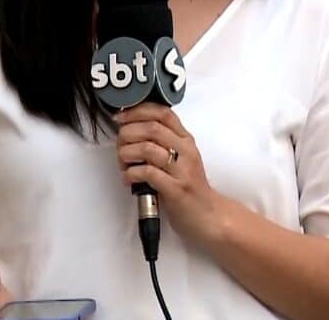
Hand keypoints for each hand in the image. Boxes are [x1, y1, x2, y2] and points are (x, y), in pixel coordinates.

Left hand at [114, 103, 225, 244]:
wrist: (209, 216)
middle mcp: (186, 151)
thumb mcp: (181, 158)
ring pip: (147, 148)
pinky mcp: (176, 189)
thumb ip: (163, 143)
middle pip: (151, 128)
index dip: (138, 111)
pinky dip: (131, 173)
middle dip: (127, 133)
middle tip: (119, 144)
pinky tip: (128, 178)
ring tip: (123, 163)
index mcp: (186, 140)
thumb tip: (131, 130)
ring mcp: (182, 170)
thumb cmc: (189, 187)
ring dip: (126, 153)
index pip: (163, 113)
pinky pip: (148, 173)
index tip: (121, 117)